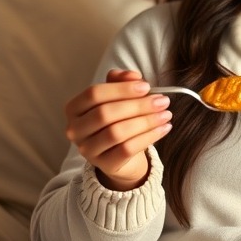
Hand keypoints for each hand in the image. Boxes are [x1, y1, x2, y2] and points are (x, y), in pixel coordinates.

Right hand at [64, 69, 171, 190]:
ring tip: (166, 115)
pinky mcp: (105, 165)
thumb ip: (122, 81)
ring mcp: (88, 150)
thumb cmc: (118, 119)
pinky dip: (148, 137)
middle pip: (105, 114)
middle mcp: (75, 130)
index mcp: (74, 108)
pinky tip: (164, 128)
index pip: (94, 94)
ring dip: (146, 121)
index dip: (121, 89)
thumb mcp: (119, 97)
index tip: (146, 86)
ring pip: (116, 133)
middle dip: (138, 106)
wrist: (122, 155)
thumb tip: (133, 76)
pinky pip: (127, 149)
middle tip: (163, 101)